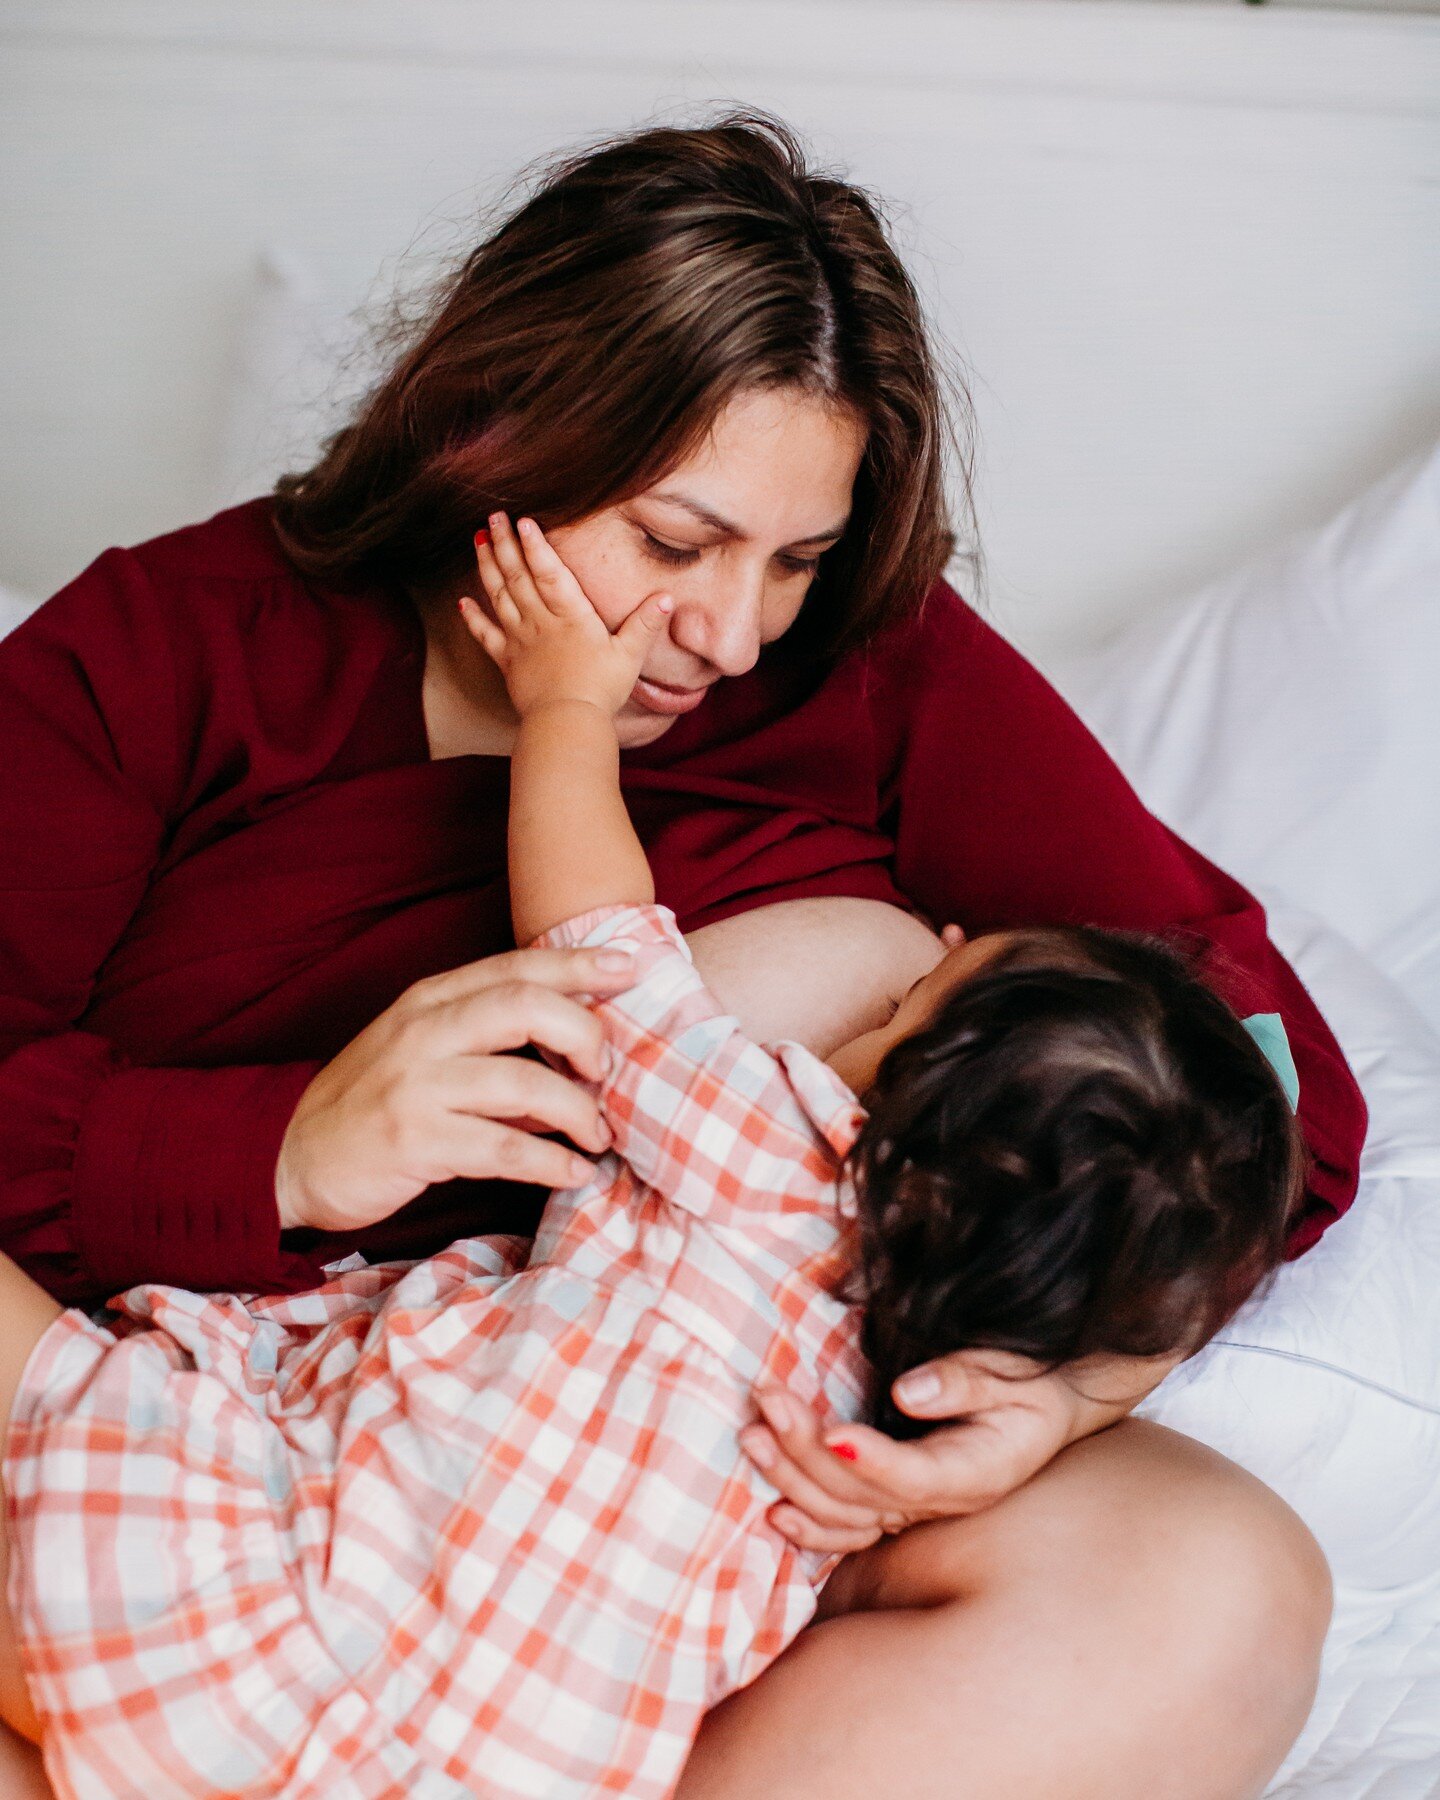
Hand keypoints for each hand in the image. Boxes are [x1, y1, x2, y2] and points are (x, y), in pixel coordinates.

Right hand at [274, 942, 638, 1233]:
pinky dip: (552, 1161)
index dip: (579, 965)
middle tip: (607, 1070)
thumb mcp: (426, 1054)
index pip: (516, 966)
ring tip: (598, 1134)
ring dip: (578, 1110)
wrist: (288, 1157)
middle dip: (585, 1034)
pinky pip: (504, 1148)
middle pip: (526, 1006)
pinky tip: (575, 1173)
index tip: (631, 968)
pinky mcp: (414, 1141)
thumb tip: (579, 1060)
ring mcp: (416, 1085)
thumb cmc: (373, 1103)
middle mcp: (424, 1031)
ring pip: (523, 1081)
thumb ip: (494, 1047)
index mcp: (430, 999)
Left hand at [461, 512, 673, 719]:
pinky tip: (462, 602)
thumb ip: (646, 623)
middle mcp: (541, 621)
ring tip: (478, 541)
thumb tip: (666, 597)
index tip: (522, 521)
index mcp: (571, 616)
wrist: (567, 722)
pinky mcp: (508, 662)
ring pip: (499, 596)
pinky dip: (473, 618)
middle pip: (518, 576)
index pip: (550, 571)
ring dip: (487, 568)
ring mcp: (520, 640)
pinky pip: (486, 635)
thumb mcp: (630, 655)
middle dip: (504, 544)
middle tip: (492, 517)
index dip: (536, 545)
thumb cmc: (602, 689)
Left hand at [739, 1347, 1174, 1555]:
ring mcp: (917, 1514)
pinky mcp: (898, 1510)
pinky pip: (850, 1532)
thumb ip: (963, 1380)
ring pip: (846, 1515)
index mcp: (976, 1475)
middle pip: (863, 1495)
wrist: (1047, 1412)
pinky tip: (773, 1510)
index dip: (868, 1459)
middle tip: (767, 1398)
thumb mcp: (1011, 1375)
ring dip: (792, 1478)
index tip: (827, 1428)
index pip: (913, 1478)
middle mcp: (942, 1504)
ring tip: (752, 1434)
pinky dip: (810, 1526)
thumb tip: (907, 1392)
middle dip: (807, 1448)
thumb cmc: (1030, 1386)